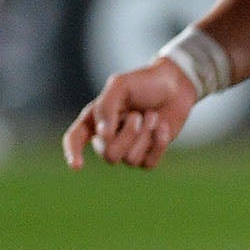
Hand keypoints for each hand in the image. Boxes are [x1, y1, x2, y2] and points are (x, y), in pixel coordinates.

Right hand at [63, 60, 198, 169]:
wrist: (176, 86)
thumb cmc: (144, 83)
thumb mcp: (121, 86)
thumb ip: (106, 107)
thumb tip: (103, 136)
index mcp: (94, 119)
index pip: (74, 139)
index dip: (73, 153)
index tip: (77, 166)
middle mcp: (107, 137)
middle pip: (108, 155)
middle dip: (128, 134)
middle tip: (138, 115)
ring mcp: (128, 148)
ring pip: (130, 160)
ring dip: (145, 135)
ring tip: (152, 116)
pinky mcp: (147, 155)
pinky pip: (148, 164)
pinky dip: (159, 143)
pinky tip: (162, 127)